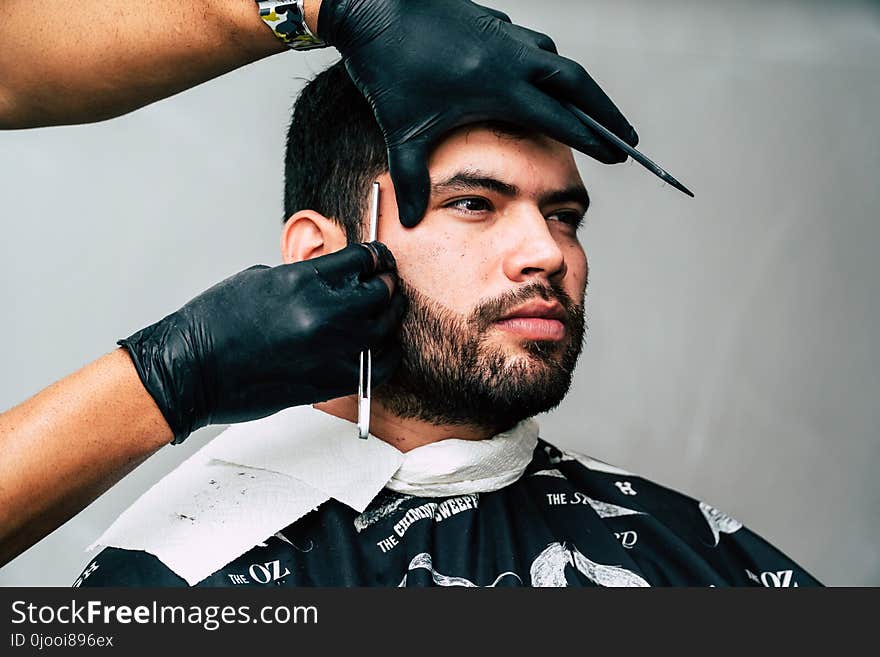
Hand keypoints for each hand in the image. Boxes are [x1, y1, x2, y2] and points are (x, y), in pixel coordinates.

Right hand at [119, 242, 404, 442]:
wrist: (192, 370)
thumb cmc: (215, 324)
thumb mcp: (260, 280)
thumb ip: (303, 277)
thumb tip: (331, 279)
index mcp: (302, 279)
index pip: (362, 259)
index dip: (377, 257)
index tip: (380, 259)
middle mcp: (323, 313)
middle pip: (380, 292)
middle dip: (387, 284)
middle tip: (388, 284)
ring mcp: (330, 350)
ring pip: (385, 328)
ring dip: (391, 316)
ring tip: (390, 311)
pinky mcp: (331, 382)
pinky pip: (379, 366)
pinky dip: (387, 354)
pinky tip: (384, 348)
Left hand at [317, 0, 637, 226]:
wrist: (374, 4)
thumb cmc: (387, 69)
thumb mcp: (403, 130)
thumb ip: (411, 178)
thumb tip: (410, 220)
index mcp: (499, 86)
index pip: (561, 117)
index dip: (594, 137)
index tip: (620, 155)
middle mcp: (511, 57)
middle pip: (577, 84)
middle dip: (607, 112)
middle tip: (630, 138)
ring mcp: (503, 35)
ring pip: (555, 59)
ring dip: (577, 86)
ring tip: (590, 112)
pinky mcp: (491, 22)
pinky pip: (531, 44)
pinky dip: (546, 64)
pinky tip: (539, 77)